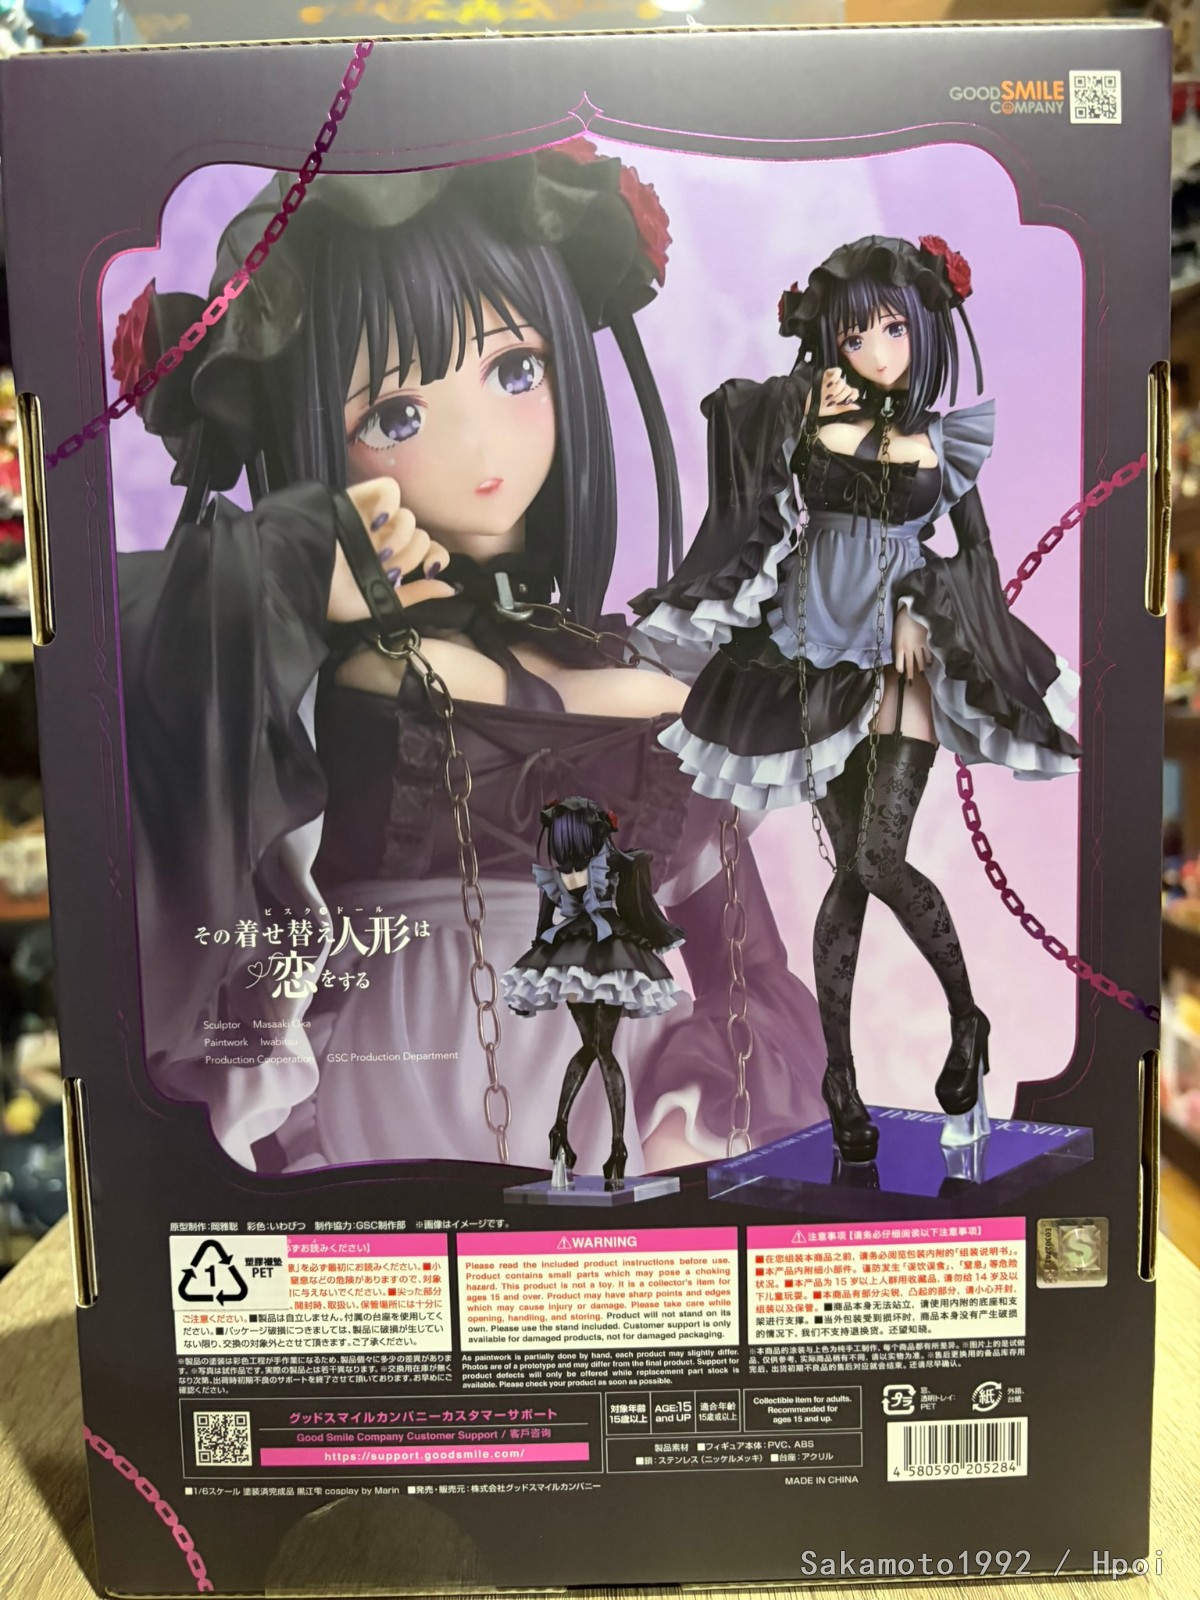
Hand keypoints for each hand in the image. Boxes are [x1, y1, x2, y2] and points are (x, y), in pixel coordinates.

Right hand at [327, 477, 455, 622]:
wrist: (303, 582)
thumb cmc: (335, 598)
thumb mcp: (380, 602)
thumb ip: (415, 595)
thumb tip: (451, 589)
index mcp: (390, 558)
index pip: (428, 546)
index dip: (435, 554)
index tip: (430, 568)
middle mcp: (383, 536)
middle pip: (420, 533)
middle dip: (409, 554)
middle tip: (386, 565)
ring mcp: (370, 517)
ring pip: (408, 514)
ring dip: (400, 536)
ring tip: (378, 551)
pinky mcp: (356, 499)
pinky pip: (388, 487)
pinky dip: (390, 502)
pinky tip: (379, 521)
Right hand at [818, 366, 861, 416]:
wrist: (806, 404)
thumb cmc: (818, 408)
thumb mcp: (833, 410)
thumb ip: (845, 408)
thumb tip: (858, 407)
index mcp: (843, 395)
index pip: (854, 392)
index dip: (853, 396)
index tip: (847, 402)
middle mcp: (839, 387)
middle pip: (848, 388)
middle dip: (841, 396)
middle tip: (831, 401)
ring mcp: (834, 380)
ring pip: (842, 382)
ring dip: (836, 390)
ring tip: (828, 395)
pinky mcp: (828, 373)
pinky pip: (837, 371)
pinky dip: (836, 376)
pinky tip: (831, 383)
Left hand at [892, 607, 931, 683]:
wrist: (911, 612)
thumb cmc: (901, 622)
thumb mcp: (895, 635)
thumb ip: (898, 645)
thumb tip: (899, 653)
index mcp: (899, 647)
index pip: (899, 663)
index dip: (900, 669)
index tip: (901, 673)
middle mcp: (909, 650)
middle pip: (910, 666)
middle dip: (910, 675)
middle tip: (910, 683)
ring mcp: (919, 647)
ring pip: (921, 662)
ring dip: (921, 669)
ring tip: (922, 674)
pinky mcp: (926, 643)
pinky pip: (929, 654)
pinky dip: (929, 660)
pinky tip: (930, 663)